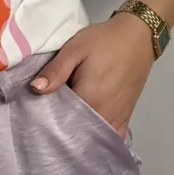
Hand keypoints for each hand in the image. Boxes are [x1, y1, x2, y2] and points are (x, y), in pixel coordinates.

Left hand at [29, 11, 156, 133]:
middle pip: (78, 132)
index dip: (47, 119)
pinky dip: (99, 138)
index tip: (36, 114)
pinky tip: (88, 136)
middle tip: (47, 120)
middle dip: (62, 130)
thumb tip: (35, 89)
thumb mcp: (75, 49)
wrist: (138, 35)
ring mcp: (117, 117)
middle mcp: (104, 114)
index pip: (61, 120)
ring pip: (94, 137)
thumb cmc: (104, 40)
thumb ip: (56, 70)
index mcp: (89, 99)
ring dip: (80, 135)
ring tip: (65, 126)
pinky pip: (112, 136)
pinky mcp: (126, 116)